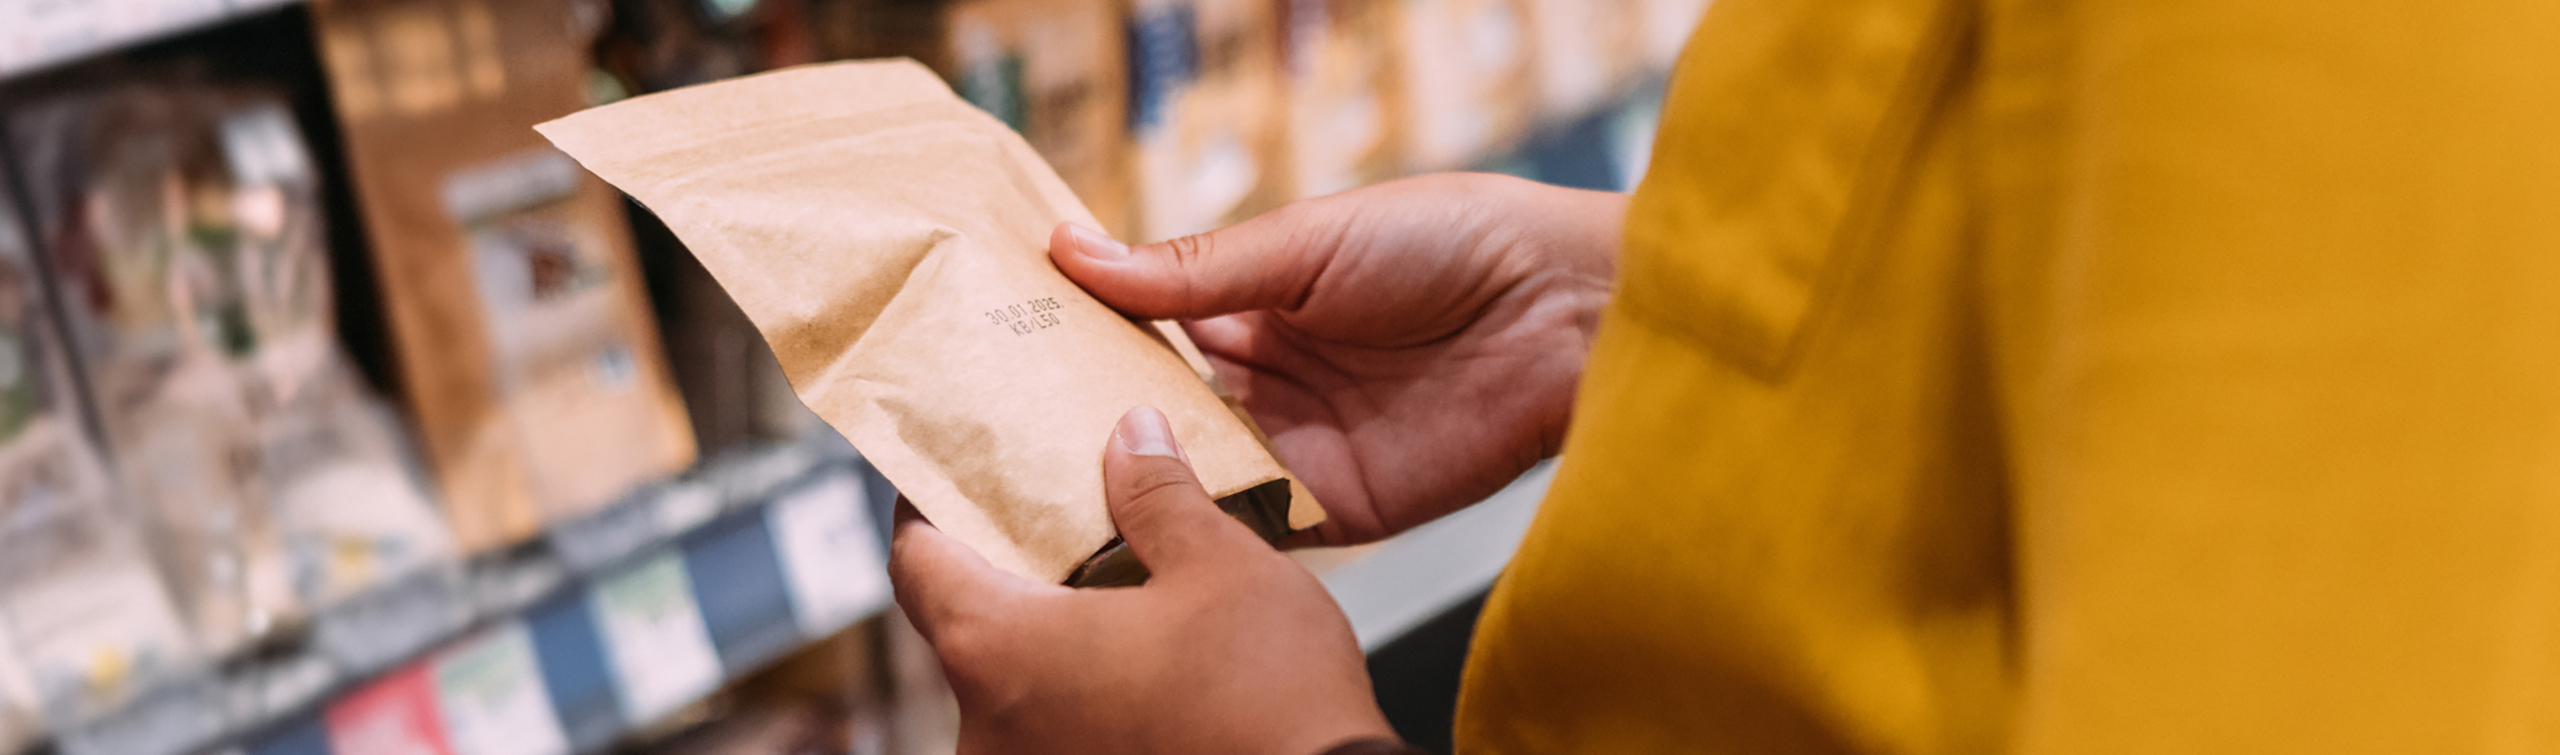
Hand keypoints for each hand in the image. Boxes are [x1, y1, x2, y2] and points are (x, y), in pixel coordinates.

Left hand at [890, 406, 1395, 754]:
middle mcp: (990, 728)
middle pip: (964, 624)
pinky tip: (1137, 663)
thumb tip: (1133, 435)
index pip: (915, 562)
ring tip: (1111, 588)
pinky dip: (1077, 692)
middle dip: (1007, 569)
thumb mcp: (1220, 565)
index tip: (949, 477)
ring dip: (1048, 637)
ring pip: (1012, 685)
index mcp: (1000, 651)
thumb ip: (1157, 494)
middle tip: (1053, 519)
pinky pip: (1050, 731)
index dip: (927, 508)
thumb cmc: (1271, 700)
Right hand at [1054, 173, 1624, 545]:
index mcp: (1259, 303)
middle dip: (1091, 414)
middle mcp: (1271, 379)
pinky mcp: (1339, 506)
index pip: (1147, 327)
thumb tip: (1073, 249)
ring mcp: (1301, 446)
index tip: (1006, 339)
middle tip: (1007, 420)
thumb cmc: (1454, 242)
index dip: (1084, 336)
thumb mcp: (1307, 240)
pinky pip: (1253, 525)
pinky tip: (1141, 523)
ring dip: (1135, 476)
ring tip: (1050, 475)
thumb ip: (1192, 269)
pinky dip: (1201, 529)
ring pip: (1192, 472)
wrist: (1568, 311)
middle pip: (1157, 408)